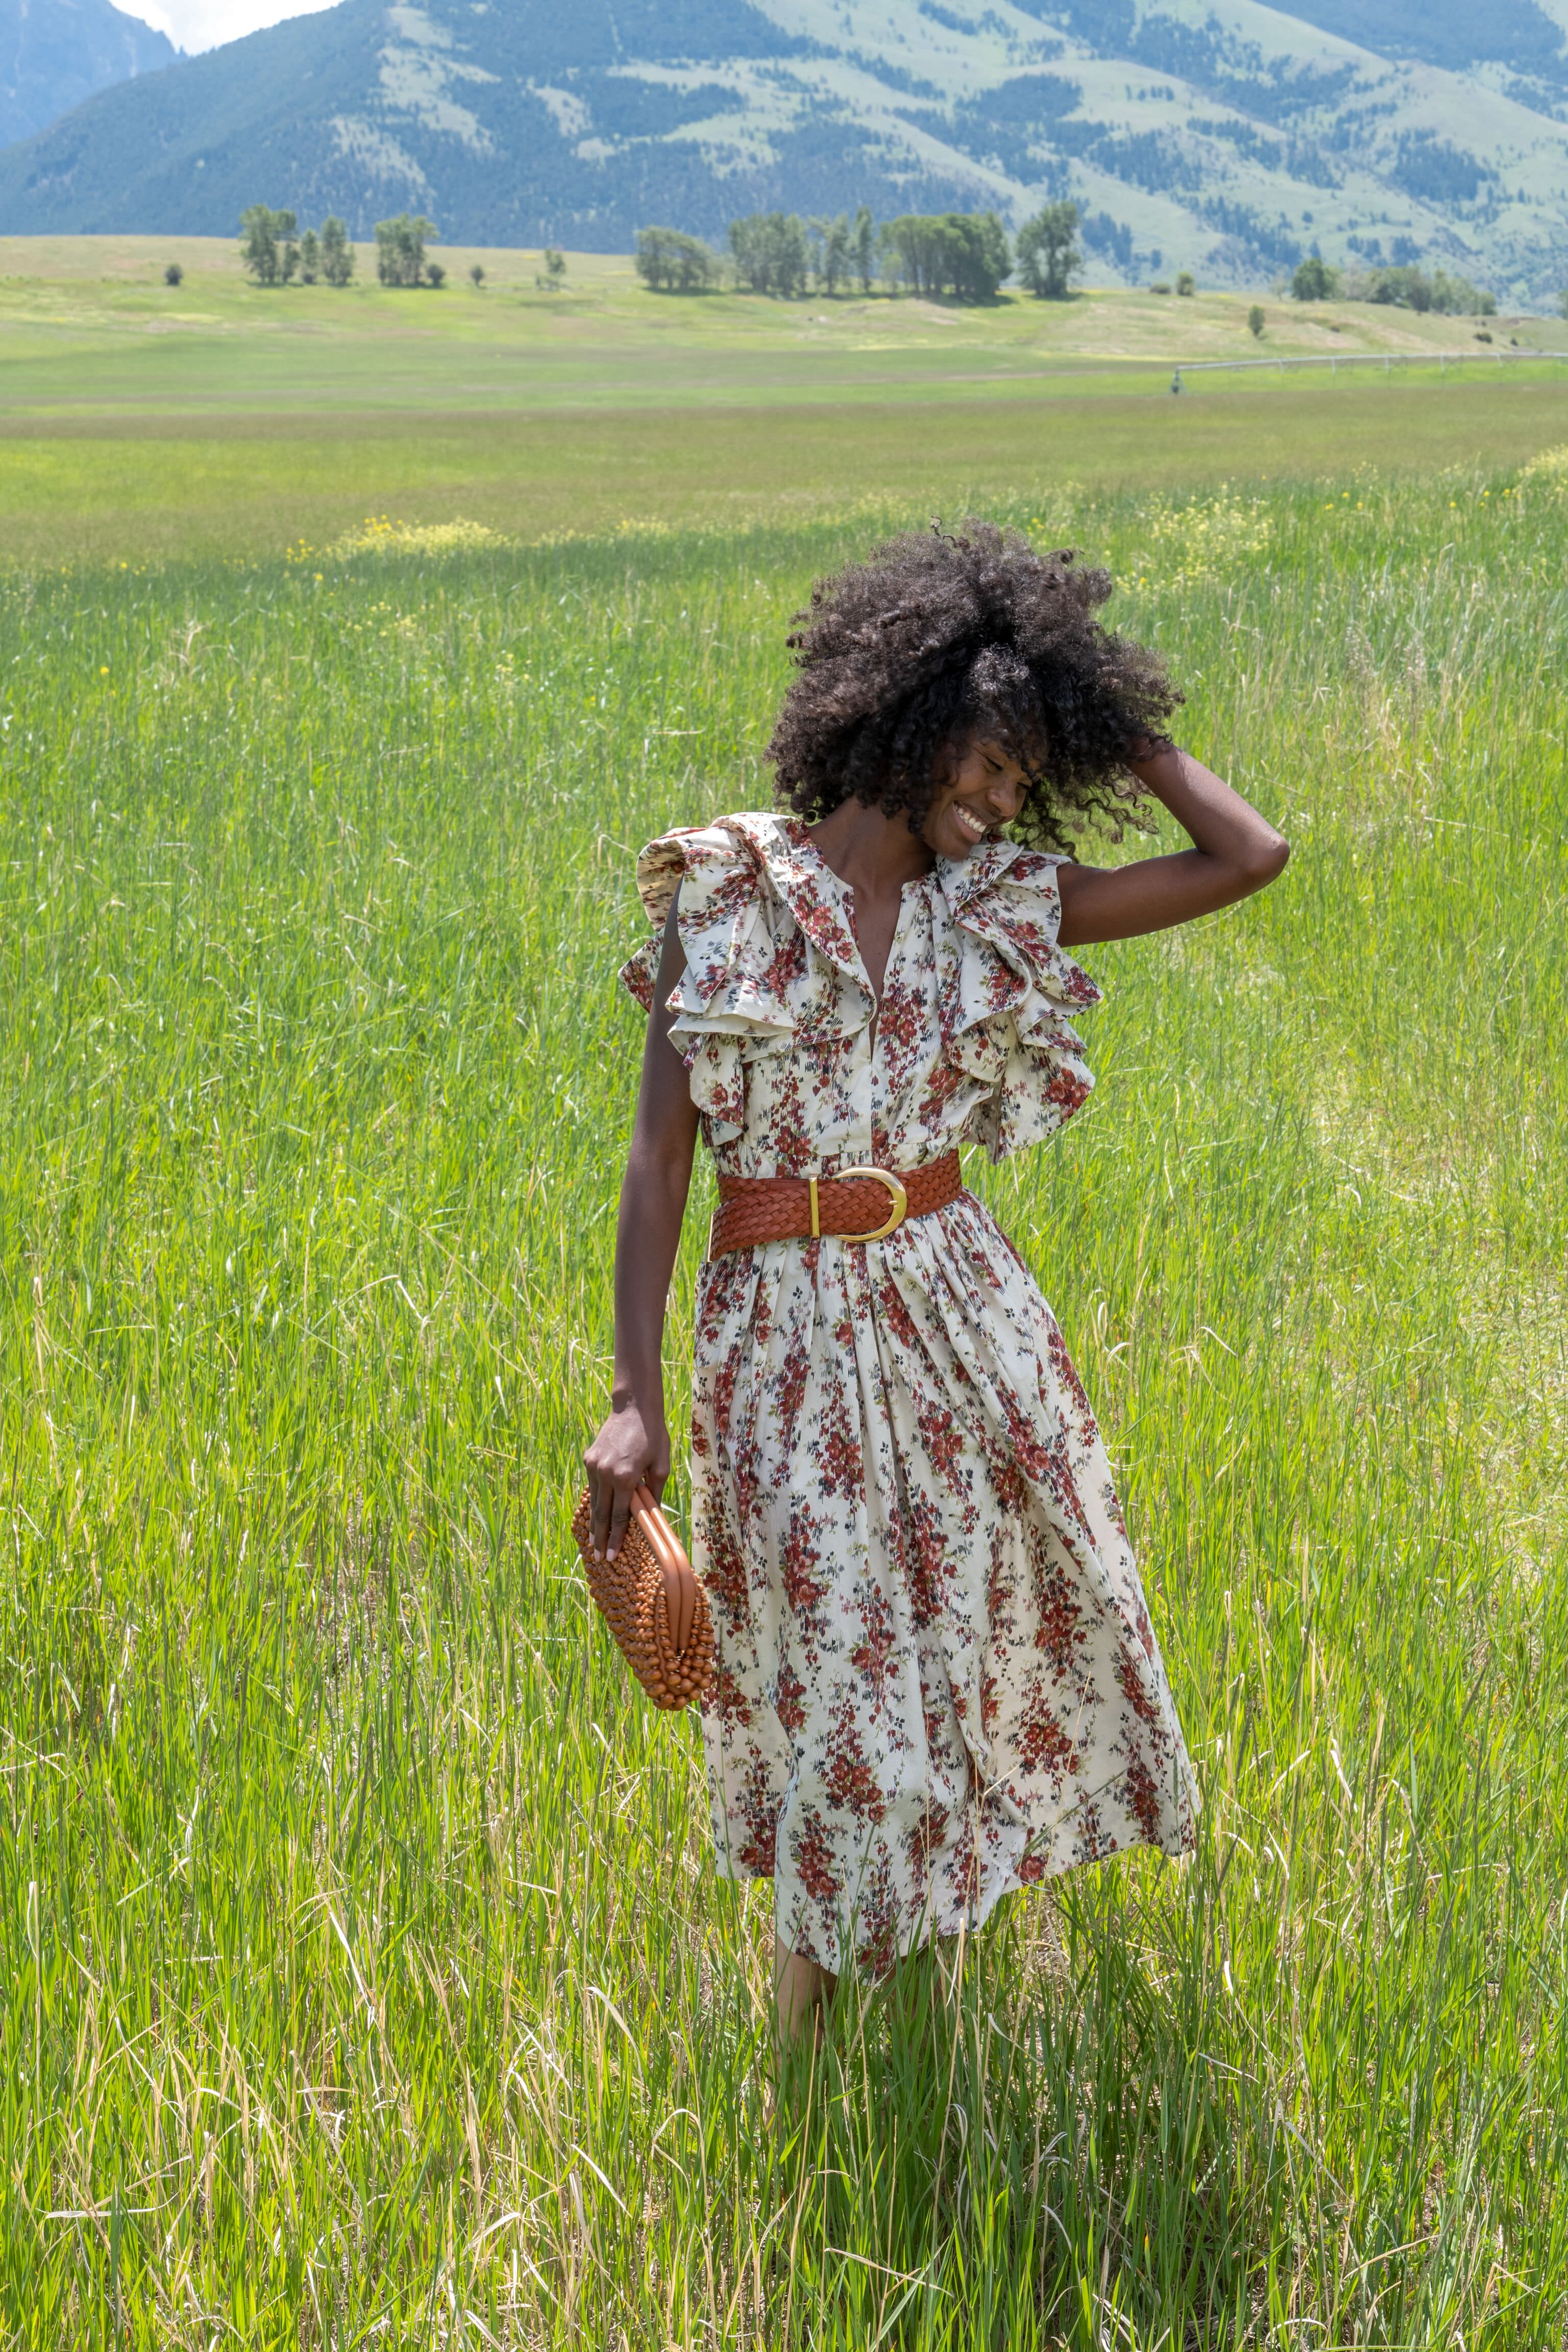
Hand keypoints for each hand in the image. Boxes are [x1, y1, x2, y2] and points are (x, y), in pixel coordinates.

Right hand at [583, 1398, 697, 1654]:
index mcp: (626, 1477)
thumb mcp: (662, 1465)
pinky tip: (596, 1515)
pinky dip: (595, 1501)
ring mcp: (594, 1466)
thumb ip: (654, 1492)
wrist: (633, 1408)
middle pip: (602, 1514)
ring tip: (593, 1542)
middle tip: (599, 1558)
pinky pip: (592, 1486)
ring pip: (594, 1501)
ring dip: (594, 1523)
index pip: (620, 1516)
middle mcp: (606, 1473)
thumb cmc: (654, 1435)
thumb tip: (651, 1516)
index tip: (612, 1556)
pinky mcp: (589, 1459)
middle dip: (600, 1538)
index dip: (616, 1538)